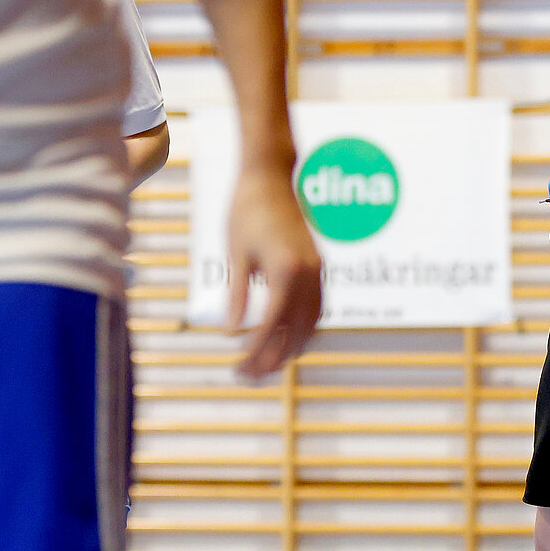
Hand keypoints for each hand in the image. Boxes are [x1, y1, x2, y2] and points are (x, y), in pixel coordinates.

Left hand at [227, 165, 322, 379]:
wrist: (269, 175)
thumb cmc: (246, 209)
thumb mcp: (235, 254)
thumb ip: (237, 295)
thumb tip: (230, 333)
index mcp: (285, 270)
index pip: (271, 325)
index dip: (254, 351)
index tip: (238, 368)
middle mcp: (308, 273)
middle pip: (295, 331)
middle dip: (272, 358)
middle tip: (247, 376)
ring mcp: (318, 270)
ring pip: (312, 324)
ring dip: (292, 349)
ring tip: (268, 366)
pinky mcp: (319, 266)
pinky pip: (318, 308)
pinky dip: (305, 330)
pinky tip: (288, 340)